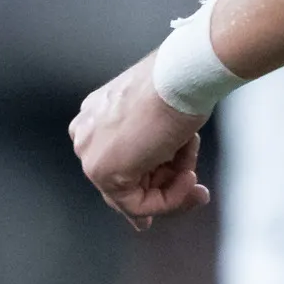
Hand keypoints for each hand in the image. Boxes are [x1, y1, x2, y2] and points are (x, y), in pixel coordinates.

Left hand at [68, 55, 213, 229]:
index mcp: (95, 116)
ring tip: (194, 166)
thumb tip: (163, 178)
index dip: (152, 181)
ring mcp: (91, 155)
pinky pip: (138, 205)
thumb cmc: (177, 86)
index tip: (174, 190)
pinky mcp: (104, 172)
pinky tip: (189, 178)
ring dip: (175, 186)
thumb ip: (155, 147)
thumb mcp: (163, 115)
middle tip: (197, 188)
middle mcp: (86, 136)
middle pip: (129, 180)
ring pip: (136, 195)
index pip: (119, 162)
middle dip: (168, 187)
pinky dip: (169, 199)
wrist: (179, 78)